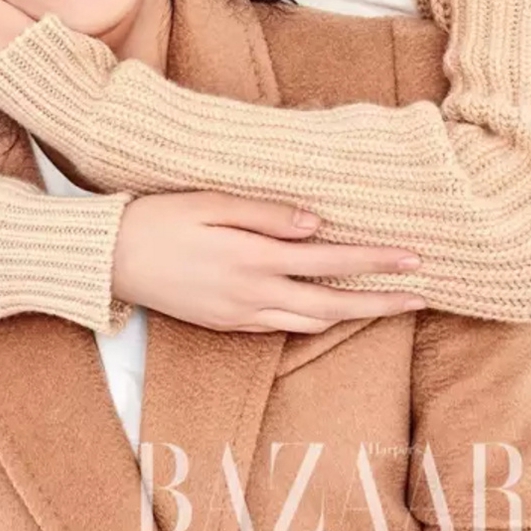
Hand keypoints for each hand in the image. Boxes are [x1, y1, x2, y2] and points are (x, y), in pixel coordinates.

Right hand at [113, 192, 423, 332]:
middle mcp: (253, 294)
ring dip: (354, 317)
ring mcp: (240, 315)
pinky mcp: (226, 324)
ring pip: (311, 323)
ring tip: (386, 306)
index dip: (375, 261)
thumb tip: (318, 223)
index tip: (413, 259)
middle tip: (421, 296)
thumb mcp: (211, 202)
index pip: (331, 261)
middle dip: (380, 302)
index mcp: (254, 258)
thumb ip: (266, 213)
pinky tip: (328, 312)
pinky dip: (315, 323)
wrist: (109, 259)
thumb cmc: (159, 219)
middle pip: (332, 305)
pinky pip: (282, 328)